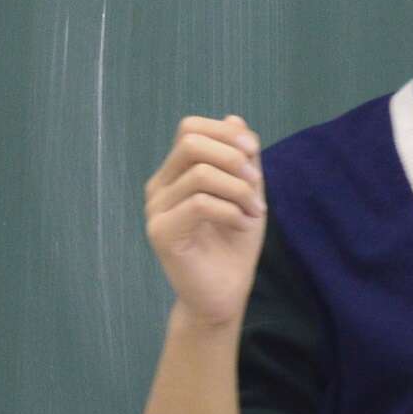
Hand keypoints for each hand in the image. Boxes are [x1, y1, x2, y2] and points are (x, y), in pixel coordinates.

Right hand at [145, 114, 266, 328]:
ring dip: (238, 188)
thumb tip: (234, 118)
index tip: (254, 154)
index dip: (225, 132)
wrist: (224, 295)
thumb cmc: (234, 246)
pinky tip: (243, 224)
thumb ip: (241, 158)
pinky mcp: (161, 233)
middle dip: (232, 156)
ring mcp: (156, 210)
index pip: (190, 129)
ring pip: (199, 173)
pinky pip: (199, 204)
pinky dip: (231, 210)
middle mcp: (159, 187)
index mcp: (175, 174)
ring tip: (255, 210)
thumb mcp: (246, 193)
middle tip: (256, 184)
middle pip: (190, 142)